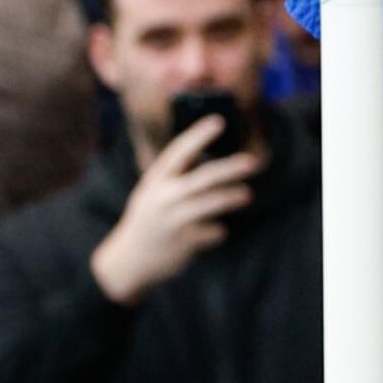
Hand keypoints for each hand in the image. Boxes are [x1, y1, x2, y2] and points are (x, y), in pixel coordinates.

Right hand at [87, 117, 264, 302]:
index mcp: (156, 181)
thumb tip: (209, 158)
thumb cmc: (149, 218)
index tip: (218, 122)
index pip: (178, 152)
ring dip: (231, 197)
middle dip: (229, 168)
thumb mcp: (152, 192)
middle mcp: (163, 198)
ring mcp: (173, 221)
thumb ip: (175, 176)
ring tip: (247, 194)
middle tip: (253, 162)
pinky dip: (218, 231)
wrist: (129, 260)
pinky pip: (211, 232)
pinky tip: (217, 231)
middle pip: (202, 178)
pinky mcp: (184, 243)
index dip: (198, 136)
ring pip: (210, 204)